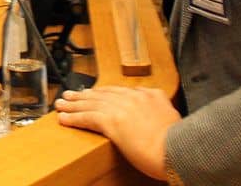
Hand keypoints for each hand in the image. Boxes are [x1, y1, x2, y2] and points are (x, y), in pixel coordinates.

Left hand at [54, 87, 180, 180]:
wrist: (177, 149)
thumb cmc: (179, 142)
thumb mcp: (174, 119)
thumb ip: (163, 112)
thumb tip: (162, 117)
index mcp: (151, 95)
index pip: (122, 91)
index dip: (105, 92)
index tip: (96, 93)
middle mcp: (134, 97)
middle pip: (103, 93)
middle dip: (85, 94)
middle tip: (71, 94)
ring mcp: (121, 107)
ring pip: (91, 103)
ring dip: (73, 104)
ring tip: (61, 103)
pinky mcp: (111, 121)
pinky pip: (86, 118)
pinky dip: (73, 118)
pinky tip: (63, 118)